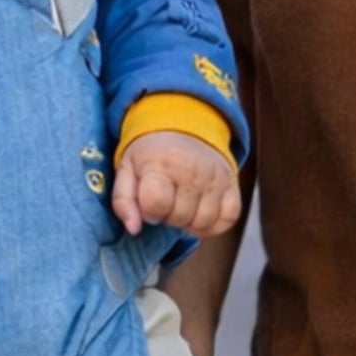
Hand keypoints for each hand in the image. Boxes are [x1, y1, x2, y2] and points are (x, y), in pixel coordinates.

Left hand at [112, 130, 240, 237]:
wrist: (183, 127)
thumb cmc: (152, 154)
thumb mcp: (127, 170)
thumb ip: (123, 202)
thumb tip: (133, 229)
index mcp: (162, 163)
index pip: (156, 205)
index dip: (149, 212)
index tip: (149, 202)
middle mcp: (192, 169)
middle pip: (180, 217)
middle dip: (168, 218)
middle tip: (166, 202)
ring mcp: (215, 177)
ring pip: (204, 222)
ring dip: (189, 224)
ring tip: (182, 207)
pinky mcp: (232, 183)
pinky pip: (229, 218)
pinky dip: (214, 224)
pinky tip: (200, 213)